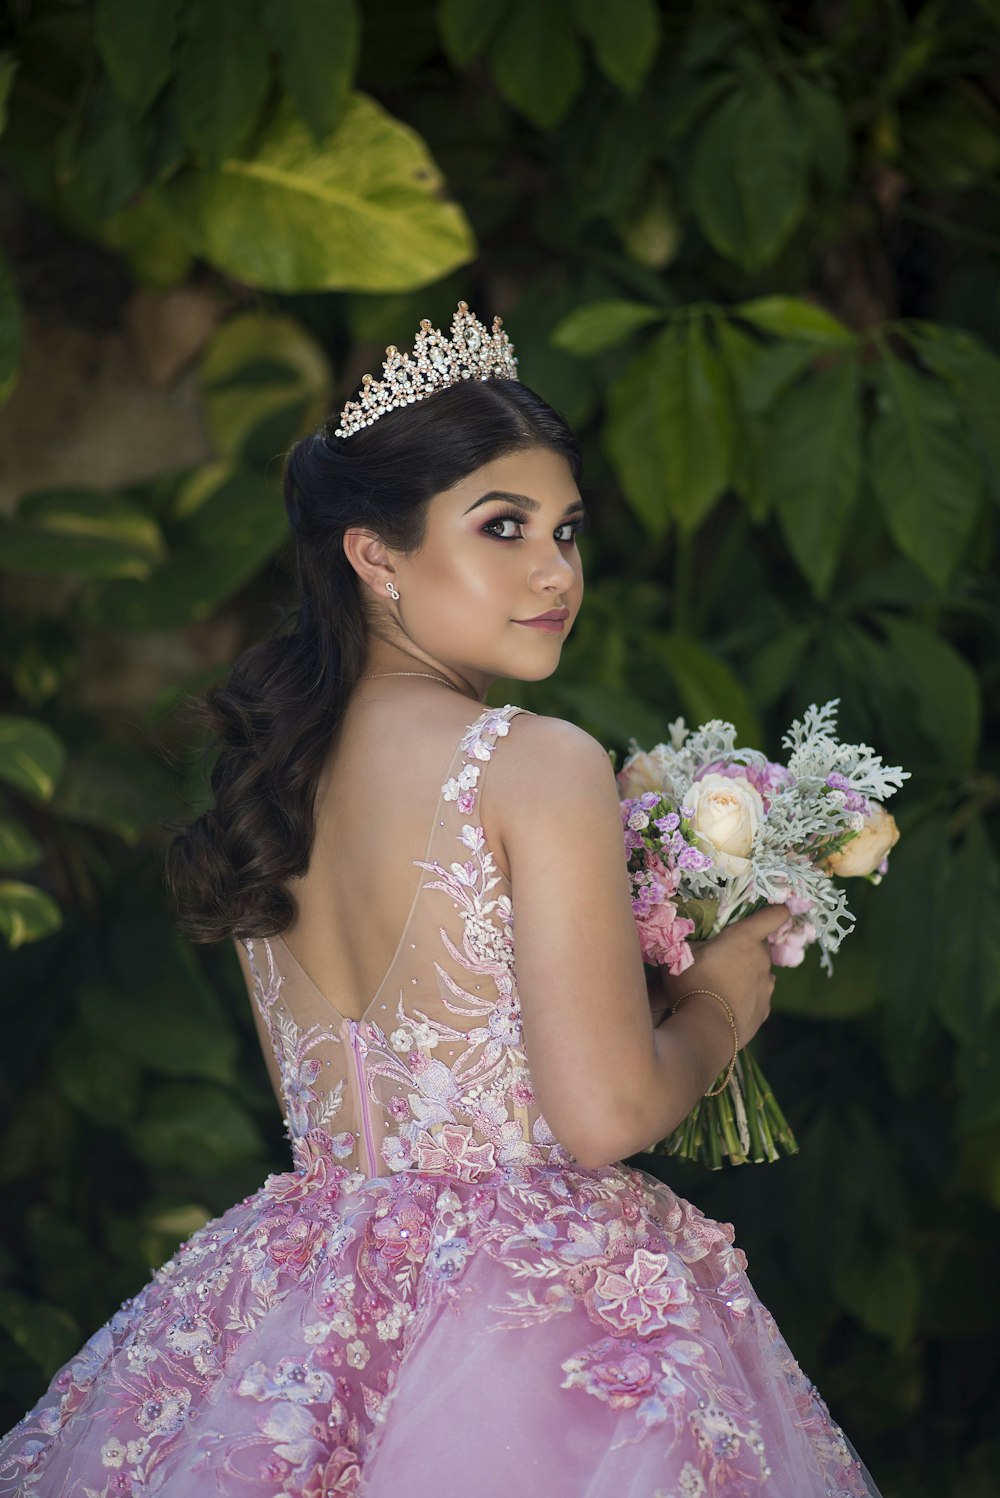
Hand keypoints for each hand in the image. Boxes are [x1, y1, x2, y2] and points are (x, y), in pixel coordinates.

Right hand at [651, 904, 790, 1048]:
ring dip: (744, 975)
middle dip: (743, 950)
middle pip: (759, 947)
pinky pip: (756, 998)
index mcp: (746, 937)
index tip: (773, 912)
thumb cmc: (692, 982)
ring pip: (758, 974)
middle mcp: (763, 959)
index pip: (775, 915)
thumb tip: (679, 932)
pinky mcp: (764, 1011)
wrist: (706, 1029)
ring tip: (719, 987)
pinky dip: (745, 999)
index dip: (775, 911)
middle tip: (718, 959)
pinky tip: (725, 1006)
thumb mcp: (679, 953)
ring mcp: (766, 987)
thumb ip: (685, 939)